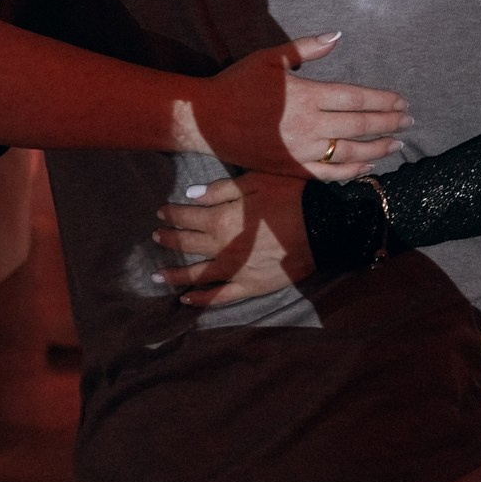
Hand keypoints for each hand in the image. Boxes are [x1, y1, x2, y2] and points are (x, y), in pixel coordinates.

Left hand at [152, 172, 313, 306]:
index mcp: (222, 219)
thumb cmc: (292, 197)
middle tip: (156, 236)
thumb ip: (222, 190)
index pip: (189, 216)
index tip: (161, 211)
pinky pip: (222, 296)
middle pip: (189, 244)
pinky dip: (203, 299)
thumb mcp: (257, 182)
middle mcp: (223, 247)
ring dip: (176, 274)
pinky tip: (187, 299)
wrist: (324, 226)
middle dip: (170, 239)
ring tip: (158, 275)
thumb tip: (192, 195)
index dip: (173, 213)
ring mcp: (236, 270)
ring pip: (198, 274)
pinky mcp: (251, 286)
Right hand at [184, 34, 413, 179]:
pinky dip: (350, 172)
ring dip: (377, 149)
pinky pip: (327, 175)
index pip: (357, 99)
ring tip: (395, 145)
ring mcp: (301, 151)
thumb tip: (338, 35)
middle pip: (360, 125)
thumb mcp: (271, 58)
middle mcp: (309, 126)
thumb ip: (307, 48)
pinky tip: (366, 167)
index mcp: (307, 95)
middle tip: (409, 121)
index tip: (402, 102)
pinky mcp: (290, 168)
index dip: (383, 101)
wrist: (205, 120)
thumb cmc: (238, 84)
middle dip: (389, 124)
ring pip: (349, 154)